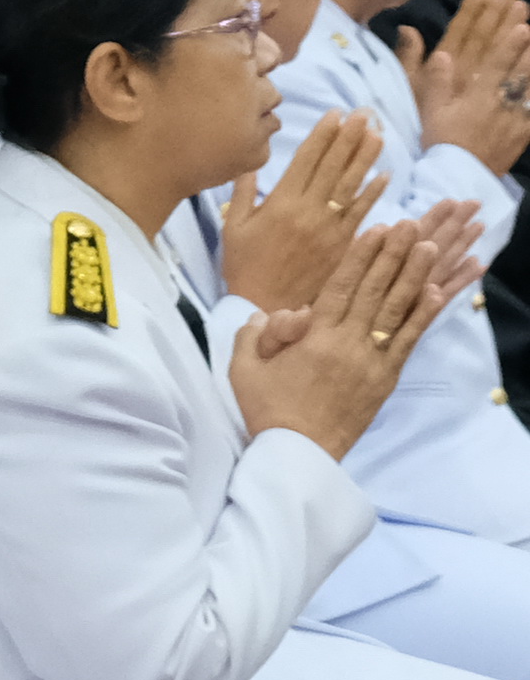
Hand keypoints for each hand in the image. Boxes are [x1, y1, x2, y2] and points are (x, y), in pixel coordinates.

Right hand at [215, 109, 381, 310]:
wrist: (263, 305)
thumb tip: (251, 164)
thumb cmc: (244, 267)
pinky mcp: (340, 246)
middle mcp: (305, 212)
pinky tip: (384, 176)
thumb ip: (243, 194)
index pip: (306, 160)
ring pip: (350, 186)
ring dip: (365, 158)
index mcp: (278, 204)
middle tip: (364, 113)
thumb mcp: (233, 229)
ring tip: (377, 134)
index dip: (323, 134)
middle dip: (349, 137)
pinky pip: (359, 215)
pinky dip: (372, 194)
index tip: (336, 114)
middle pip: (332, 166)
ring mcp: (326, 229)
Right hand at [230, 214, 465, 460]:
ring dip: (413, 275)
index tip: (375, 230)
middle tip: (407, 225)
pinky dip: (423, 315)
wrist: (298, 454)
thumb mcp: (243, 374)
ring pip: (396, 309)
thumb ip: (248, 339)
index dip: (360, 256)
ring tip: (426, 246)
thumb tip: (258, 314)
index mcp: (312, 338)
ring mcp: (370, 360)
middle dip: (391, 254)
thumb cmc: (267, 413)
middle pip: (374, 290)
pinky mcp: (385, 378)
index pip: (340, 287)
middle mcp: (346, 343)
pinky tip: (435, 291)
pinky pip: (407, 340)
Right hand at [409, 0, 529, 172]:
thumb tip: (442, 54)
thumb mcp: (431, 114)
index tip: (522, 28)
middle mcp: (500, 105)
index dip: (511, 45)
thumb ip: (437, 83)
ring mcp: (516, 119)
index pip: (497, 66)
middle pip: (523, 72)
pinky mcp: (526, 133)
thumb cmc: (442, 143)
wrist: (457, 178)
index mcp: (476, 98)